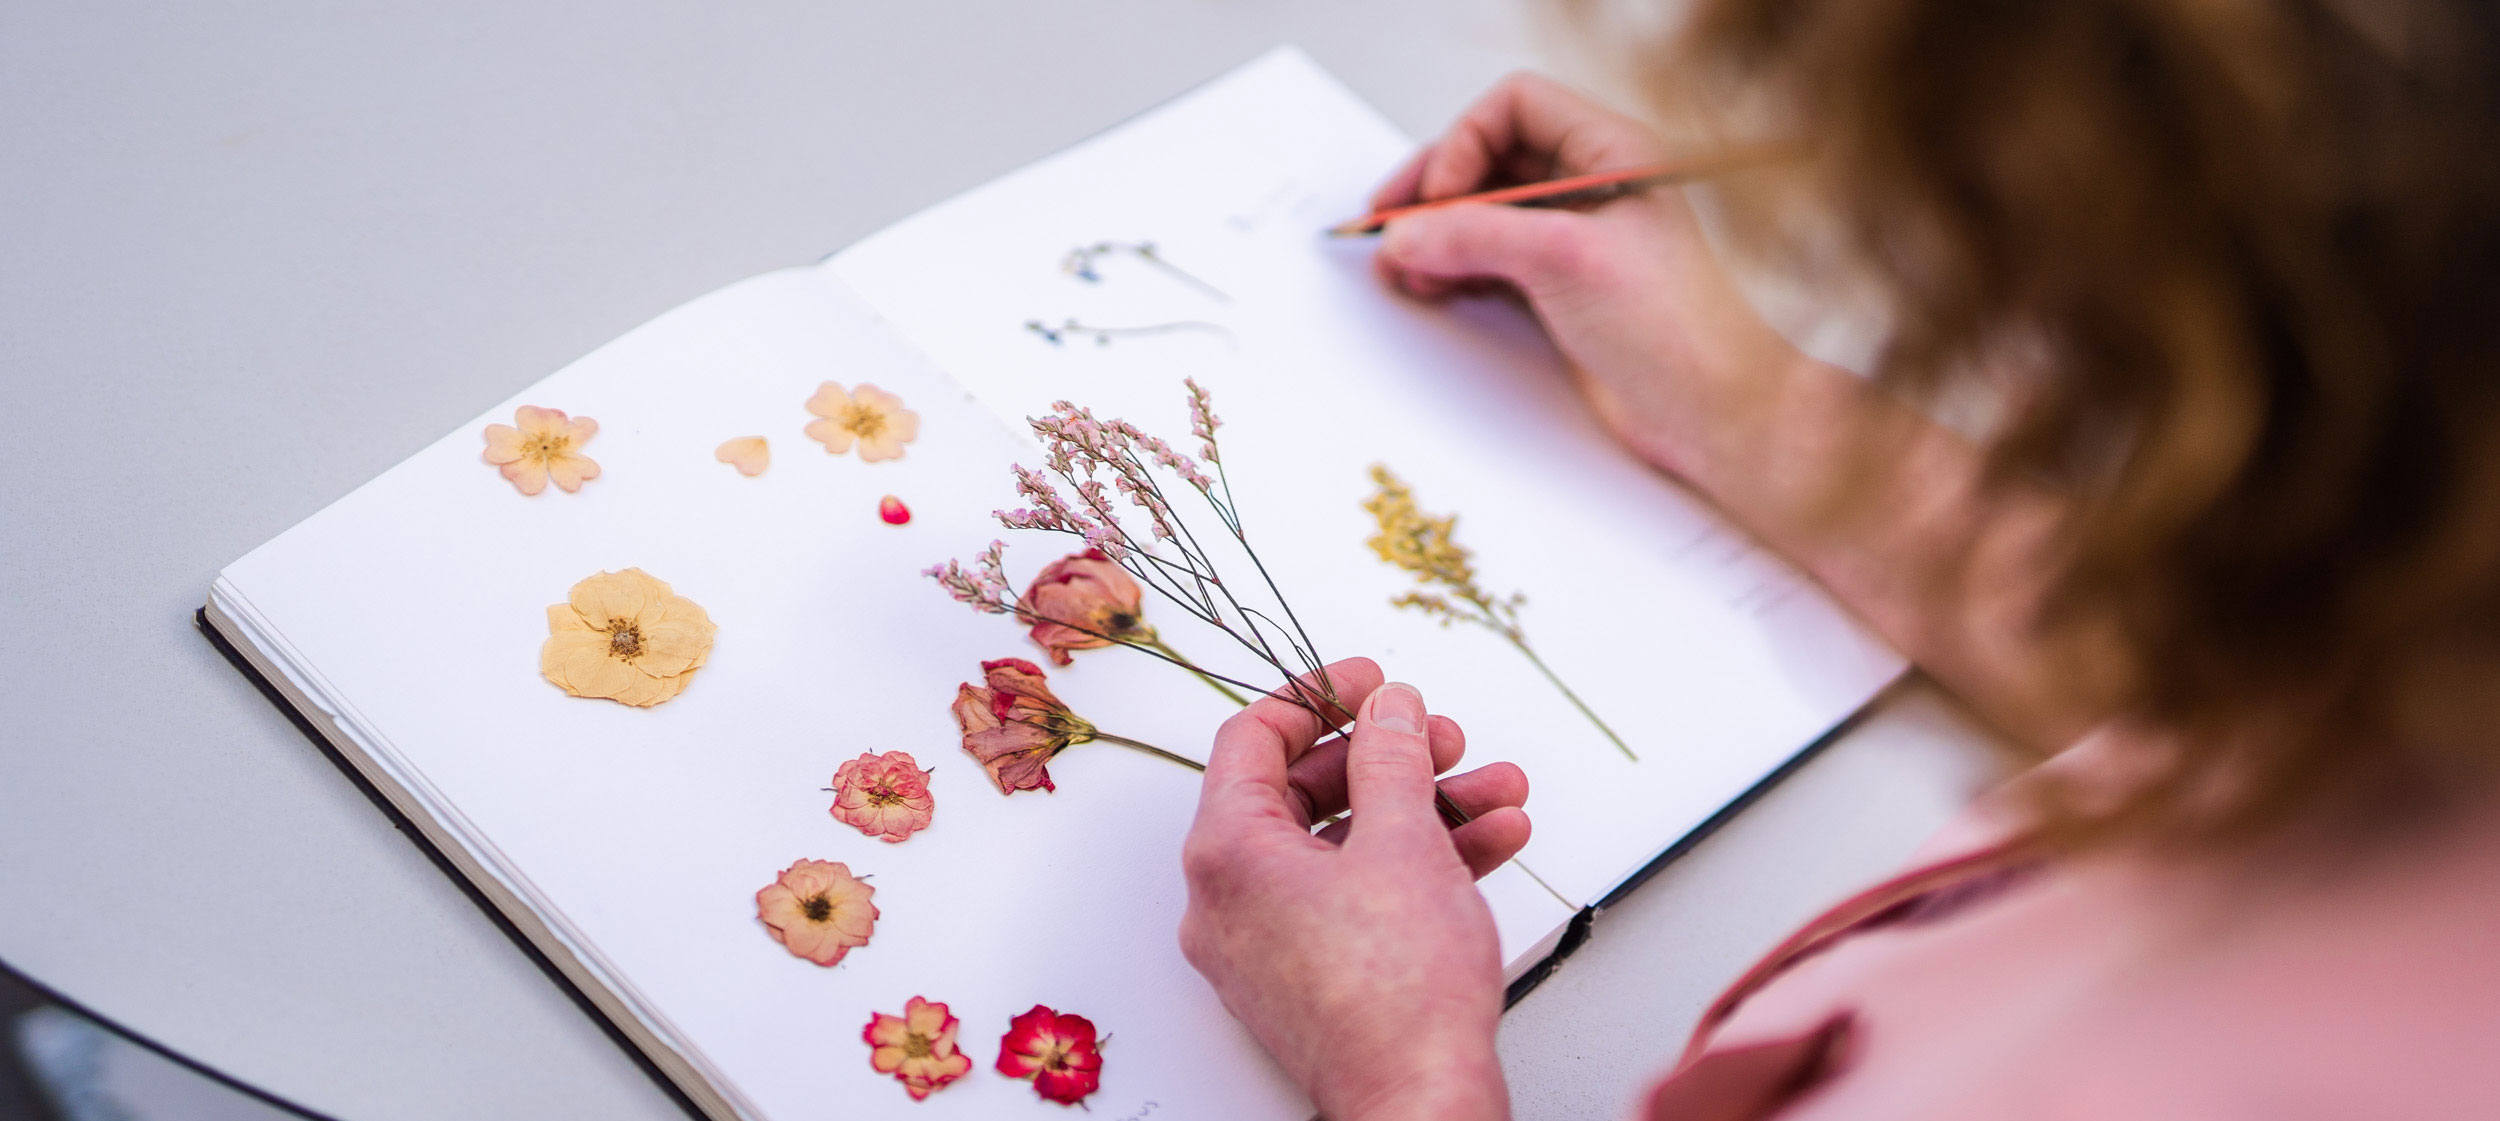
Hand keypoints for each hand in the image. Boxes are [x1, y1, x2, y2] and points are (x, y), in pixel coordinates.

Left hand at [1178, 658, 1529, 1120]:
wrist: (1420, 1100)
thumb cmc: (1397, 993)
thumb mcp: (1403, 840)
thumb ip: (1392, 757)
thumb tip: (1388, 709)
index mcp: (1226, 853)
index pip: (1251, 739)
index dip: (1318, 695)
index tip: (1372, 682)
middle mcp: (1231, 899)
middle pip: (1305, 792)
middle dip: (1392, 759)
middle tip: (1445, 740)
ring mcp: (1269, 944)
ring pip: (1346, 847)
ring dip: (1425, 809)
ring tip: (1497, 792)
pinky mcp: (1311, 978)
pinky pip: (1358, 896)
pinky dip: (1418, 865)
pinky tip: (1490, 843)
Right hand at [1371, 72, 1807, 481]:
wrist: (1712, 414)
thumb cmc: (1680, 331)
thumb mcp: (1568, 261)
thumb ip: (1478, 237)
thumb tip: (1408, 233)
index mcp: (1611, 153)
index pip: (1516, 106)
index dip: (1466, 141)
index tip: (1442, 195)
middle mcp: (1589, 188)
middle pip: (1487, 160)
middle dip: (1435, 191)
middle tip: (1390, 224)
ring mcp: (1571, 240)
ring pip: (1481, 214)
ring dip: (1435, 234)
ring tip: (1401, 265)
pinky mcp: (1557, 290)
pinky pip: (1486, 260)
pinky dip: (1450, 268)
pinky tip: (1428, 285)